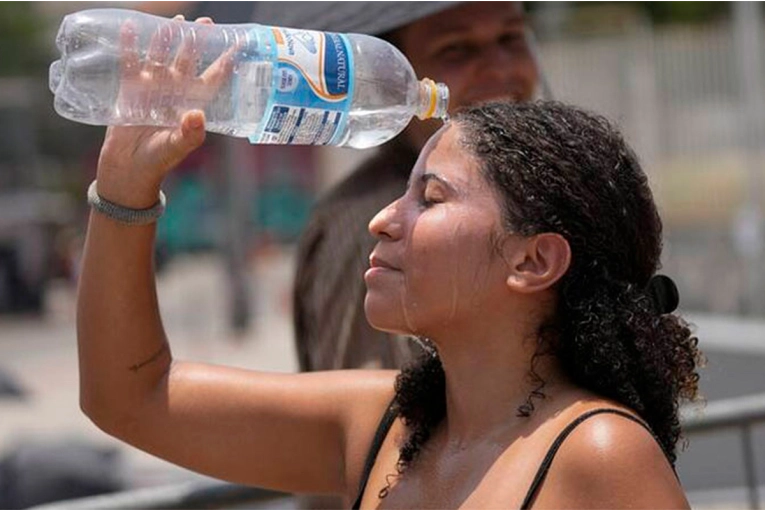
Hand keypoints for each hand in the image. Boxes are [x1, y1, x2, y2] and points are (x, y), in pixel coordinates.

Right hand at [96, 15, 234, 207]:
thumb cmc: (158, 160)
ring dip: (166, 39)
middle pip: (188, 60)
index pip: (213, 78)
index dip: (224, 63)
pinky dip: (130, 46)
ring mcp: (152, 87)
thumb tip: (198, 115)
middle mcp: (175, 91)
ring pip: (161, 56)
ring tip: (174, 21)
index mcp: (192, 103)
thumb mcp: (177, 147)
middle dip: (196, 41)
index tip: (237, 45)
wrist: (129, 168)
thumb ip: (190, 133)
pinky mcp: (130, 88)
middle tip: (205, 22)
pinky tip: (131, 27)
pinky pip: (130, 62)